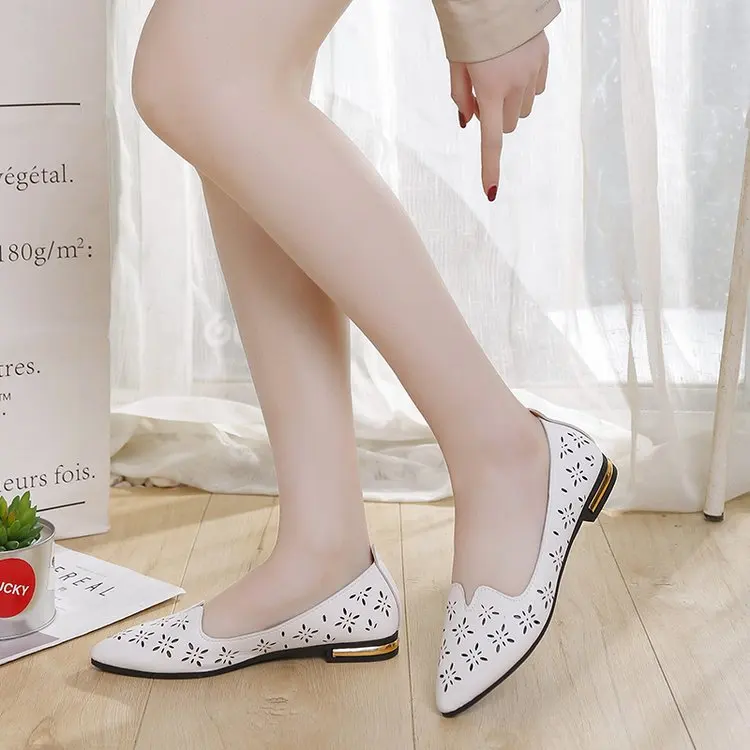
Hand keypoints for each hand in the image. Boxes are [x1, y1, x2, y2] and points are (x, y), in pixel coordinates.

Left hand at [450, 32, 549, 200]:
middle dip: (496, 119)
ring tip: (500, 74)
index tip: (490, 191)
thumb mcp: (456, 63)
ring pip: (523, 109)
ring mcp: (533, 72)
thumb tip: (470, 122)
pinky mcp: (544, 59)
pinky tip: (515, 66)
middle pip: (508, 125)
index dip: (489, 167)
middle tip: (483, 94)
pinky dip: (525, 87)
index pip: (490, 139)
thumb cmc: (468, 29)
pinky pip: (537, 89)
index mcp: (489, 89)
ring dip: (511, 103)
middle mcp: (515, 84)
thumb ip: (461, 96)